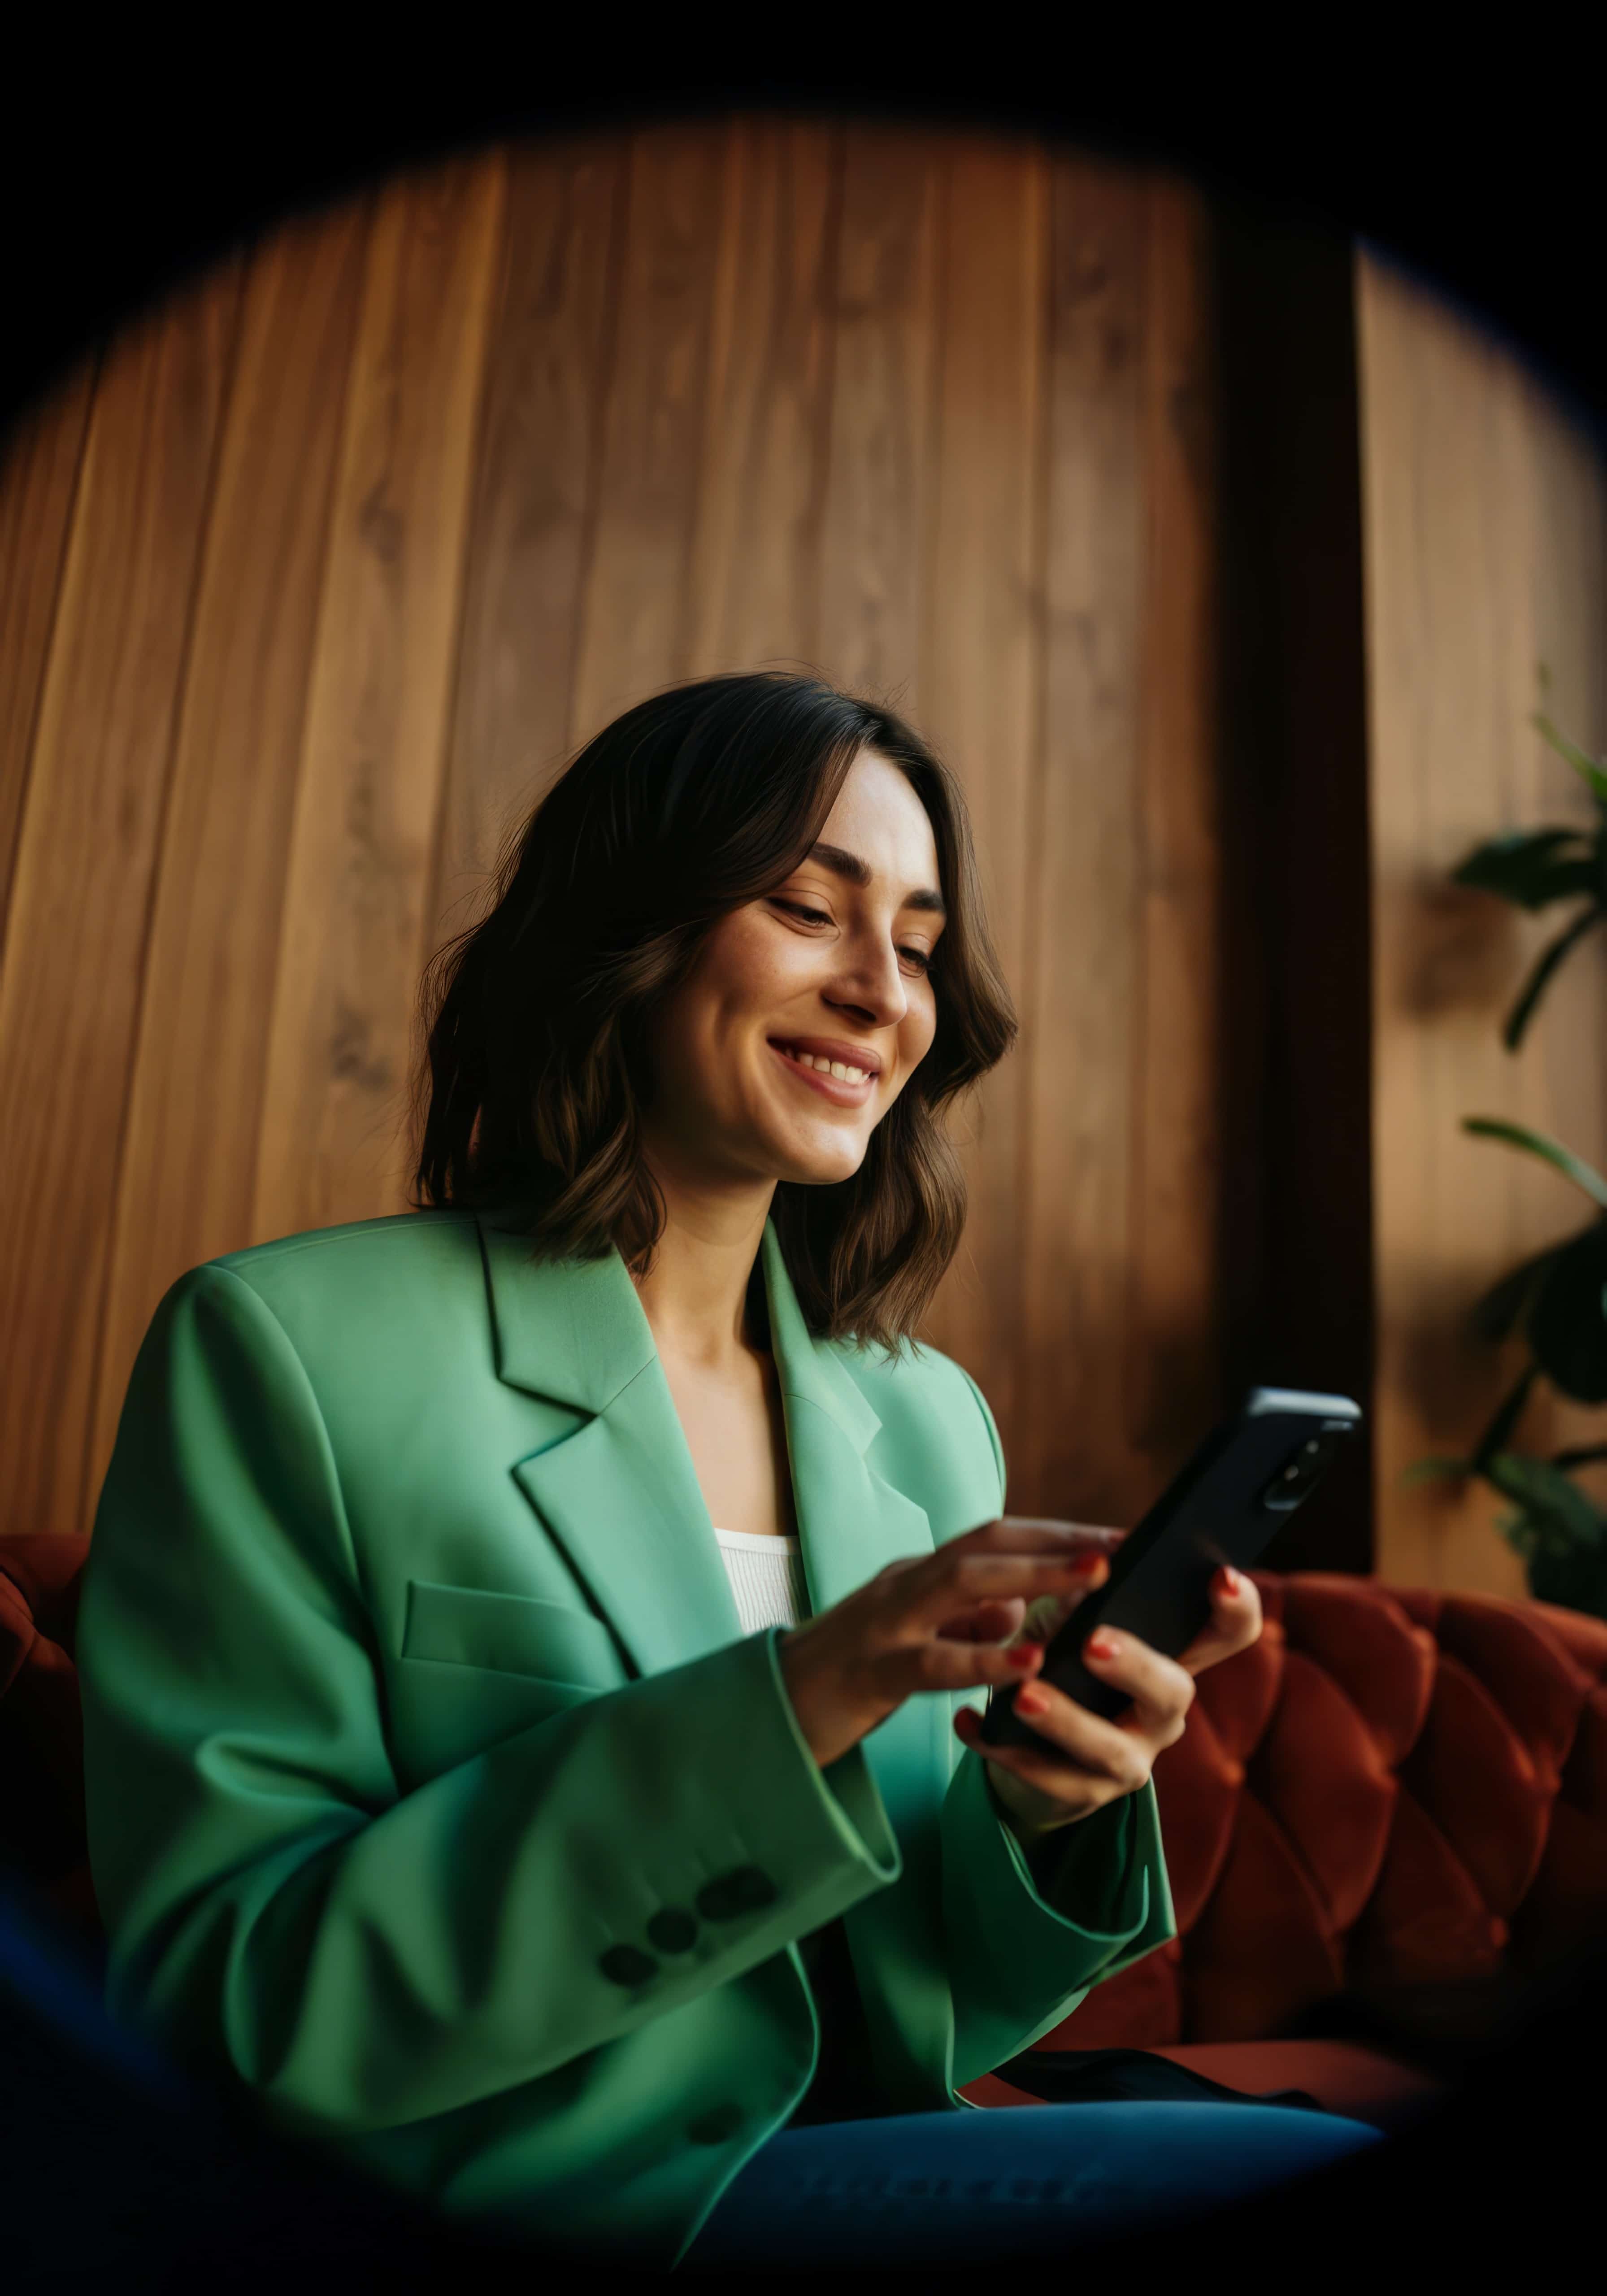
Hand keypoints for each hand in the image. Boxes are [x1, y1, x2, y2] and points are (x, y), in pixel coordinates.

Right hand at [777, 1518, 1119, 1770]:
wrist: (771, 1712)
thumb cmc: (848, 1676)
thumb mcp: (915, 1638)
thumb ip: (965, 1620)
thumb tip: (1021, 1609)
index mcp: (917, 1575)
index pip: (995, 1537)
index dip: (1057, 1534)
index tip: (1119, 1538)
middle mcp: (903, 1584)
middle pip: (986, 1544)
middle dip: (1057, 1542)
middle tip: (1119, 1548)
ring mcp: (884, 1623)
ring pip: (962, 1583)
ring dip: (1034, 1576)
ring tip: (1093, 1581)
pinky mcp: (871, 1673)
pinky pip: (933, 1662)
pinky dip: (986, 1659)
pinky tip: (1030, 1664)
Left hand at [953, 1555, 1263, 1847]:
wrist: (1036, 1749)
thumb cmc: (1066, 1665)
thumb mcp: (1080, 1620)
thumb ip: (1090, 1590)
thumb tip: (1092, 1550)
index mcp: (1171, 1659)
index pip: (1227, 1634)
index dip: (1237, 1609)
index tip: (1220, 1577)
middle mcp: (1163, 1713)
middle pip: (1173, 1692)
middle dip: (1136, 1665)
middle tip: (1092, 1640)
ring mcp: (1129, 1759)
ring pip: (1111, 1749)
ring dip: (1067, 1721)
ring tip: (1023, 1696)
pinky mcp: (1082, 1794)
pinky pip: (1046, 1778)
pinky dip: (1004, 1750)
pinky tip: (970, 1723)